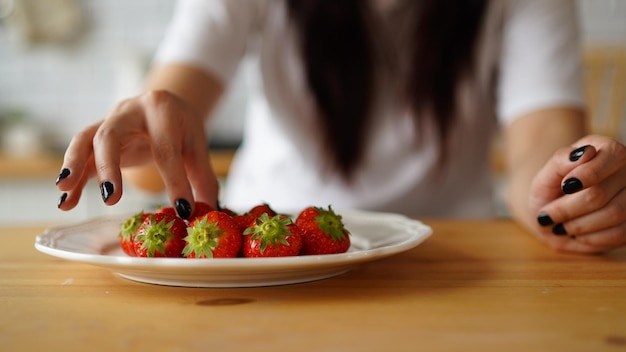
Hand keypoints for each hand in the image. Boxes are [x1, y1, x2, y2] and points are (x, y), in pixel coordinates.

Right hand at [55, 90, 219, 218]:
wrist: (165, 104)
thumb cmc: (181, 128)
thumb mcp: (197, 147)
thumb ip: (202, 178)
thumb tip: (209, 213)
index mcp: (162, 109)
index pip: (167, 148)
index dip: (176, 181)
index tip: (183, 210)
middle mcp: (130, 110)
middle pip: (111, 133)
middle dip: (109, 166)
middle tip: (110, 199)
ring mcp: (109, 121)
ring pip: (85, 138)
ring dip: (74, 164)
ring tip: (65, 189)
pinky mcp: (97, 136)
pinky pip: (81, 155)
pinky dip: (73, 177)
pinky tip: (66, 202)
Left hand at [529, 135, 625, 252]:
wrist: (556, 212)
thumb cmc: (552, 190)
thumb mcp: (546, 174)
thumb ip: (560, 161)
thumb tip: (585, 152)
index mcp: (609, 150)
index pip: (611, 158)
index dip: (586, 175)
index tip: (564, 186)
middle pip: (601, 193)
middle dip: (567, 209)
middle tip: (547, 215)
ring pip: (613, 214)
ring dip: (577, 225)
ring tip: (559, 226)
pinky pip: (619, 233)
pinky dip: (590, 238)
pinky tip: (575, 233)